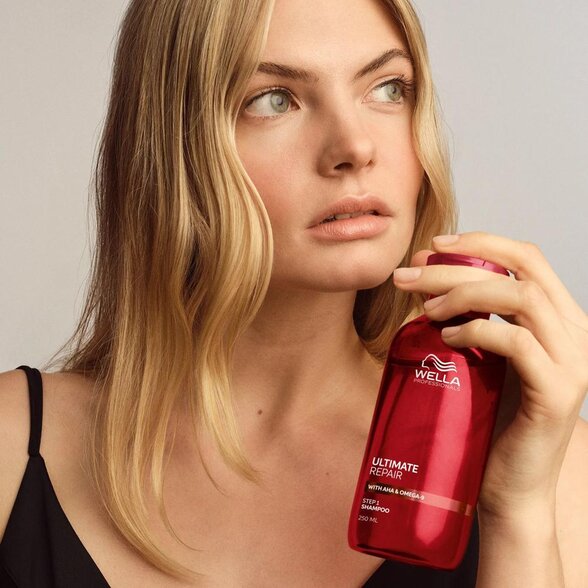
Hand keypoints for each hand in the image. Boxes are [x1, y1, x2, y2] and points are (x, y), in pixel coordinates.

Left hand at [392, 231, 587, 518]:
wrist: (509, 487)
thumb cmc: (489, 420)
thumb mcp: (480, 356)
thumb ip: (468, 317)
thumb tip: (424, 281)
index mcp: (558, 320)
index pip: (528, 258)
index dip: (482, 241)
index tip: (434, 245)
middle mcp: (574, 334)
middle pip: (521, 270)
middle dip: (458, 263)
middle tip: (409, 273)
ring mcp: (572, 362)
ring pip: (521, 297)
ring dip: (464, 293)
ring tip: (425, 309)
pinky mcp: (557, 392)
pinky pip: (517, 342)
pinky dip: (477, 329)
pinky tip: (446, 335)